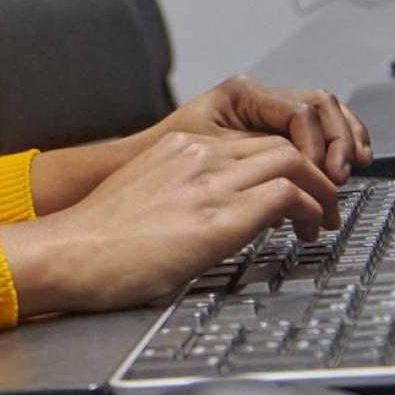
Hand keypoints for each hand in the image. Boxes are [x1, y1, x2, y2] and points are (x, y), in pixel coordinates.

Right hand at [0, 132, 338, 313]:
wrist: (69, 252)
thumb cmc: (96, 242)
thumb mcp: (144, 200)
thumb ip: (179, 197)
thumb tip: (203, 223)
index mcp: (178, 149)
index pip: (252, 141)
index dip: (285, 164)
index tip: (296, 191)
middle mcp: (197, 155)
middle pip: (279, 144)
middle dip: (314, 173)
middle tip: (325, 205)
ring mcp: (209, 182)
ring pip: (291, 160)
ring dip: (321, 190)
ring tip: (325, 220)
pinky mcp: (219, 217)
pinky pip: (286, 194)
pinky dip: (309, 208)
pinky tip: (308, 232)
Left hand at [160, 76, 370, 180]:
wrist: (141, 167)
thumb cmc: (165, 162)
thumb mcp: (211, 159)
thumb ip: (256, 163)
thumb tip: (296, 183)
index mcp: (243, 94)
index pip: (301, 112)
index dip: (317, 147)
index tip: (320, 178)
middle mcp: (259, 97)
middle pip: (321, 105)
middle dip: (338, 142)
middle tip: (338, 177)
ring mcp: (268, 111)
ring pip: (325, 114)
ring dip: (345, 140)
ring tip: (352, 168)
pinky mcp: (273, 131)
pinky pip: (316, 129)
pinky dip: (336, 144)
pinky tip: (348, 164)